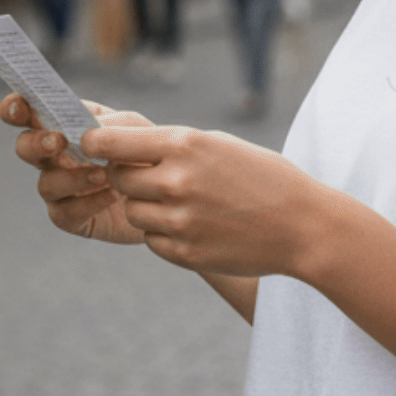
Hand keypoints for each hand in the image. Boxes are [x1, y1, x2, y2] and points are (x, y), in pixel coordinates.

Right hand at [0, 95, 153, 243]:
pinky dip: (88, 202)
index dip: (15, 108)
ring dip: (72, 177)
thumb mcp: (137, 130)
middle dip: (35, 143)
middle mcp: (56, 157)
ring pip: (46, 183)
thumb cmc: (148, 153)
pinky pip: (66, 211)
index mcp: (65, 126)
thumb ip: (111, 125)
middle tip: (58, 141)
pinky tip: (113, 194)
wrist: (168, 195)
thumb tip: (87, 128)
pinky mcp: (72, 217)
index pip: (29, 114)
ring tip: (105, 174)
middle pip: (25, 148)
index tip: (17, 106)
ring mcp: (61, 188)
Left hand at [83, 124, 332, 277]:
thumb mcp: (219, 145)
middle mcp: (176, 181)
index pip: (108, 143)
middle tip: (154, 177)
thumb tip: (120, 148)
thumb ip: (171, 146)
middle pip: (116, 179)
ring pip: (133, 211)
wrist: (303, 225)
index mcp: (184, 145)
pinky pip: (151, 240)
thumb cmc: (264, 177)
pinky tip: (196, 225)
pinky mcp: (184, 252)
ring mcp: (178, 220)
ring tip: (184, 203)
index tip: (92, 146)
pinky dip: (165, 233)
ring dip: (147, 206)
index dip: (94, 145)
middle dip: (127, 177)